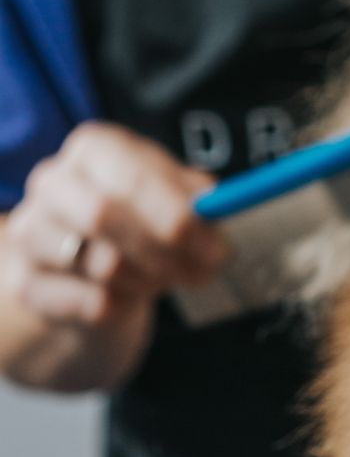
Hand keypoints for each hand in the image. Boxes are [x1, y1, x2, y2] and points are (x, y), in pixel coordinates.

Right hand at [3, 122, 227, 326]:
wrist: (98, 279)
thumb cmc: (144, 228)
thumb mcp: (178, 202)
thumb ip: (201, 200)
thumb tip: (216, 205)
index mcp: (95, 149)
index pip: (131, 174)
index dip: (176, 213)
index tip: (216, 247)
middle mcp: (53, 181)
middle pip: (103, 214)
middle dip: (165, 250)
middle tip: (201, 272)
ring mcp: (32, 231)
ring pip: (102, 264)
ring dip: (152, 281)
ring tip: (164, 279)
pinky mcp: (27, 281)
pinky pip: (92, 303)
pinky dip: (125, 307)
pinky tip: (128, 298)